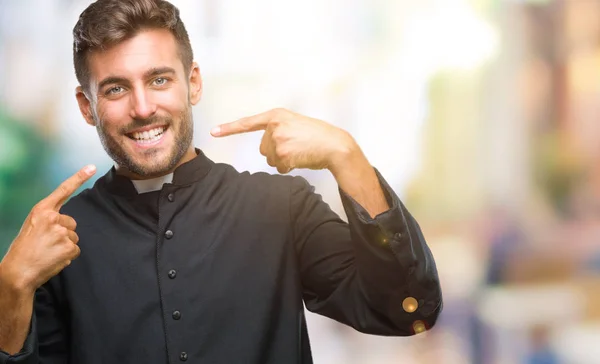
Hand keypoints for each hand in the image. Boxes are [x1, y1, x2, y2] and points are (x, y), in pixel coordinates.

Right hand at [0, 165, 95, 292]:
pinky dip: (67, 256)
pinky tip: (53, 259)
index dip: (78, 177)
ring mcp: (62, 232)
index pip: (63, 191)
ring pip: (74, 237)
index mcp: (41, 210)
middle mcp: (53, 218)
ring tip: (47, 252)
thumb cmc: (23, 250)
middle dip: (64, 233)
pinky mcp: (69, 246)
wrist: (18, 272)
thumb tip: (65, 224)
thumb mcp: (32, 227)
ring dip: (65, 245)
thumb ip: (49, 220)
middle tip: (46, 244)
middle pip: (72, 223)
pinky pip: (76, 250)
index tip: (91, 167)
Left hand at [211, 108, 357, 173]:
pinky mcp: (283, 154)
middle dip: (277, 151)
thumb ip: (277, 129)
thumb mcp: (295, 124)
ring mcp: (278, 140)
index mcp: (276, 115)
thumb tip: (266, 149)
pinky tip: (302, 158)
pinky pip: (279, 167)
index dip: (229, 128)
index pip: (248, 123)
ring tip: (301, 151)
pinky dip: (290, 167)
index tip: (213, 131)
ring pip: (271, 159)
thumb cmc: (317, 136)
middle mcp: (274, 125)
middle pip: (263, 148)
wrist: (334, 145)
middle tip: (297, 146)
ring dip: (284, 160)